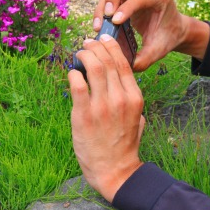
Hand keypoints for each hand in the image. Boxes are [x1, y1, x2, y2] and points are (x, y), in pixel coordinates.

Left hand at [68, 33, 144, 202]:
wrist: (115, 170)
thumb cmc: (124, 145)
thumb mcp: (138, 118)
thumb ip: (130, 99)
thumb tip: (117, 82)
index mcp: (135, 98)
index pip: (123, 63)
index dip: (111, 47)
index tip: (103, 39)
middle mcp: (120, 98)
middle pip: (107, 61)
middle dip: (96, 47)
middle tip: (87, 43)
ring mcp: (102, 106)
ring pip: (93, 68)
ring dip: (84, 56)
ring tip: (79, 53)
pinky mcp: (83, 115)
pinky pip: (77, 85)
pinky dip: (73, 74)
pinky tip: (71, 73)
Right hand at [94, 0, 209, 70]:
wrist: (173, 28)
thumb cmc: (167, 37)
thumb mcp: (159, 50)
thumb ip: (145, 59)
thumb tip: (127, 65)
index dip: (127, 7)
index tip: (115, 22)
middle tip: (107, 16)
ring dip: (104, 4)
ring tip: (100, 25)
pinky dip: (103, 8)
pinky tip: (100, 24)